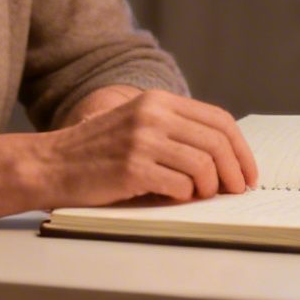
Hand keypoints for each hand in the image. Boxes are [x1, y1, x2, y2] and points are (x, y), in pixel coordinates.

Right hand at [38, 89, 257, 206]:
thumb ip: (174, 132)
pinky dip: (186, 196)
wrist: (51, 164)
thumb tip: (224, 159)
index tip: (248, 172)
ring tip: (201, 196)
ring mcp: (142, 141)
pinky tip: (176, 198)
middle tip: (237, 191)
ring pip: (204, 165)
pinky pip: (180, 185)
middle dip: (235, 172)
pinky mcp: (133, 168)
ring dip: (210, 187)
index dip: (242, 149)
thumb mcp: (137, 125)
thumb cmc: (97, 153)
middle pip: (217, 142)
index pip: (219, 120)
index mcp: (157, 101)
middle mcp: (152, 115)